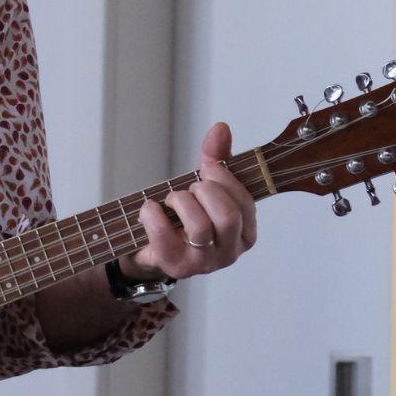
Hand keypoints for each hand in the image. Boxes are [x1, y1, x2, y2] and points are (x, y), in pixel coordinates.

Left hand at [123, 122, 256, 280]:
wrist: (151, 246)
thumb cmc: (184, 215)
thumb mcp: (204, 185)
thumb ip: (215, 156)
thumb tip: (221, 128)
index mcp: (245, 232)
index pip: (244, 202)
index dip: (223, 177)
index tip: (207, 168)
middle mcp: (230, 252)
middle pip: (227, 216)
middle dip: (204, 191)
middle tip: (190, 187)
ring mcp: (204, 263)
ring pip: (199, 226)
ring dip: (179, 201)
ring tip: (171, 199)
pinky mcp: (175, 266)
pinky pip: (164, 236)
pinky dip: (152, 214)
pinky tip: (150, 208)